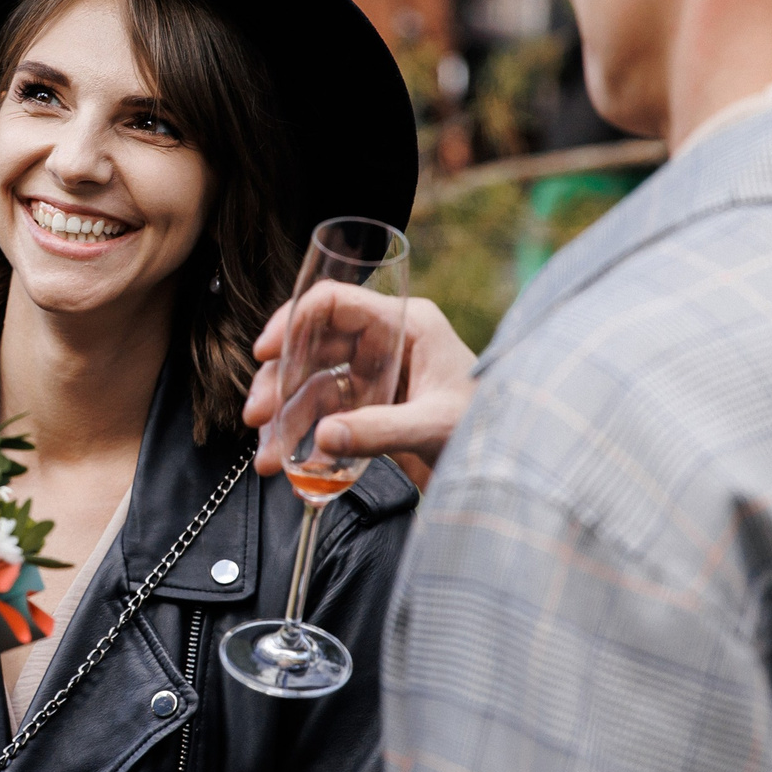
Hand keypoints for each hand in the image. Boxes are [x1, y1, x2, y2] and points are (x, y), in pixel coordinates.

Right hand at [245, 287, 478, 479]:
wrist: (512, 467)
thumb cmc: (491, 430)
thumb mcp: (435, 426)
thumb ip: (379, 431)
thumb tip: (323, 438)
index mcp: (405, 326)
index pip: (334, 304)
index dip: (293, 321)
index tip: (266, 353)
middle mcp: (386, 345)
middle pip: (313, 349)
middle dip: (279, 384)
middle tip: (258, 418)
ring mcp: (377, 378)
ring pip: (312, 386)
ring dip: (285, 419)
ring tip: (268, 458)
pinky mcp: (373, 411)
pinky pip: (327, 417)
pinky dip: (305, 439)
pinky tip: (292, 463)